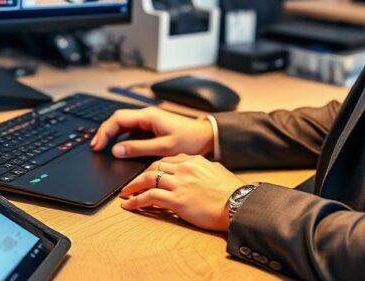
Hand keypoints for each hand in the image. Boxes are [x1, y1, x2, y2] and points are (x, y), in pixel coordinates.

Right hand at [90, 107, 213, 158]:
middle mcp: (146, 115)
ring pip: (124, 124)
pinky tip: (118, 147)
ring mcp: (149, 121)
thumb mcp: (163, 148)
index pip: (118, 119)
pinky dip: (121, 137)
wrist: (207, 137)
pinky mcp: (152, 127)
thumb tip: (116, 150)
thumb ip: (139, 149)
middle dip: (104, 132)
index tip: (97, 145)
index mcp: (148, 116)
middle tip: (95, 148)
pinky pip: (131, 130)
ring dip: (112, 135)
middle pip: (118, 120)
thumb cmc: (190, 140)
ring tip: (102, 148)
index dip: (104, 132)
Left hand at [119, 154, 247, 231]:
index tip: (148, 173)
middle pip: (154, 167)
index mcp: (193, 160)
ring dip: (133, 187)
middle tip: (131, 183)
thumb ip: (204, 168)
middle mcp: (184, 168)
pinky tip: (129, 205)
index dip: (154, 167)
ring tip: (125, 193)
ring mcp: (179, 183)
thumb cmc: (232, 192)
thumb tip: (200, 170)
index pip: (167, 159)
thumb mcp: (217, 172)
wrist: (239, 203)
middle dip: (140, 175)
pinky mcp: (176, 200)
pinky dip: (136, 201)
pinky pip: (149, 197)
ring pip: (148, 179)